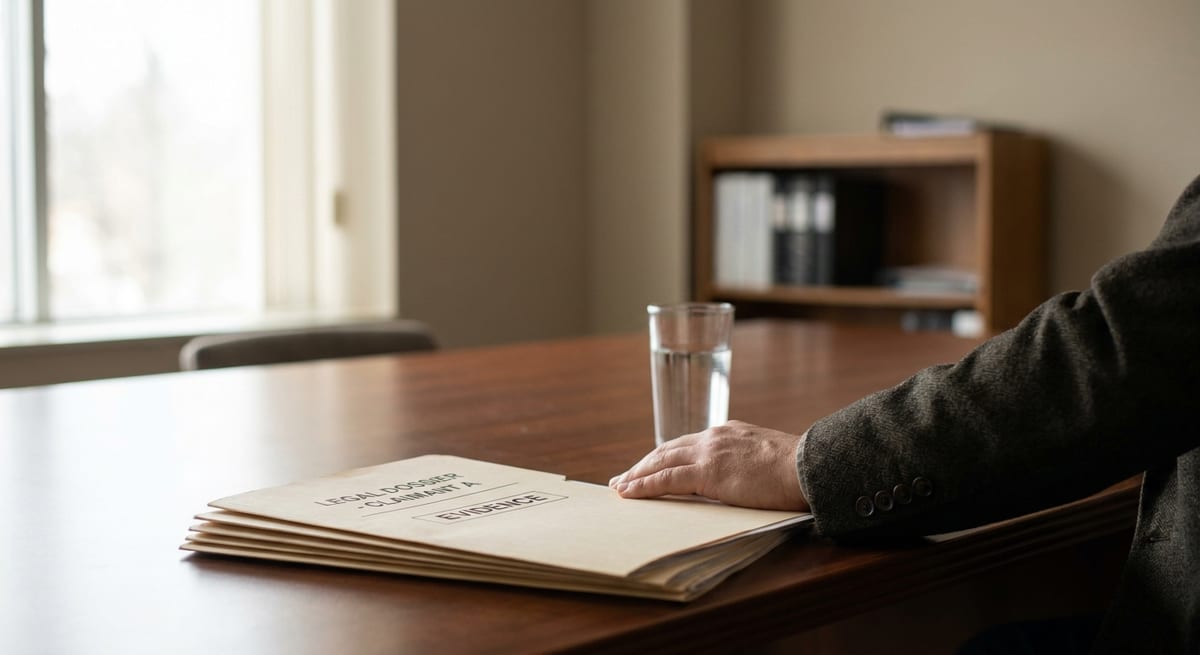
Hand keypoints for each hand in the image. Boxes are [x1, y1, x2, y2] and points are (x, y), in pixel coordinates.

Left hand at [609, 420, 809, 511]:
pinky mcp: (708, 471)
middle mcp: (714, 437)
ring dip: (637, 475)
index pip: (688, 444)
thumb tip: (742, 481)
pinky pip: (667, 479)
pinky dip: (645, 486)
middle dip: (643, 464)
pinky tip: (630, 493)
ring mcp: (709, 452)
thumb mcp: (767, 459)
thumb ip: (749, 464)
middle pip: (668, 450)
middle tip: (624, 478)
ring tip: (620, 487)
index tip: (652, 466)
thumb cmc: (798, 470)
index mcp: (729, 432)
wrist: (809, 466)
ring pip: (661, 462)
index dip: (665, 457)